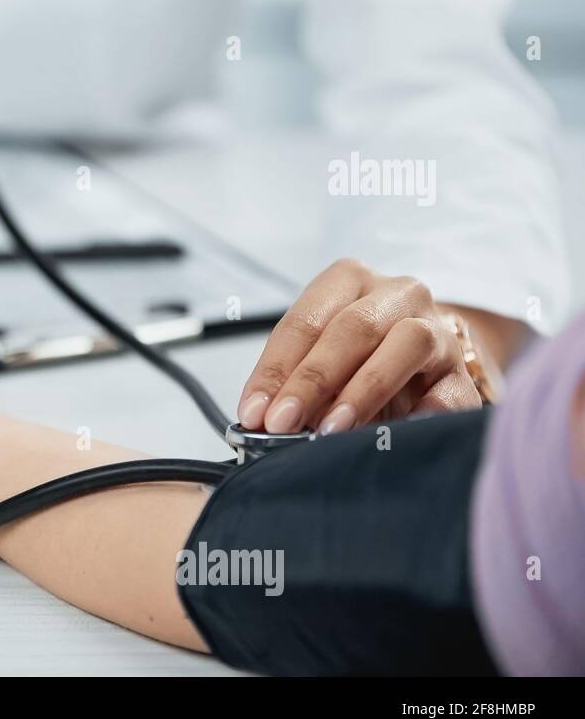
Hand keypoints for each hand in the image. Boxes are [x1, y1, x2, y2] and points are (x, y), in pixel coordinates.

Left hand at [237, 258, 481, 434]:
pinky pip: (448, 392)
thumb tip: (261, 418)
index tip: (255, 412)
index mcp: (350, 281)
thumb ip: (289, 381)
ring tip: (330, 430)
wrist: (424, 364)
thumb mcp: (316, 359)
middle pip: (354, 328)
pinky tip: (393, 438)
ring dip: (364, 390)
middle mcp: (399, 295)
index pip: (306, 321)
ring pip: (408, 343)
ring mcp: (439, 331)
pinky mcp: (464, 375)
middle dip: (312, 380)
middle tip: (283, 423)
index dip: (275, 369)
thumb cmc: (356, 359)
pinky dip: (421, 416)